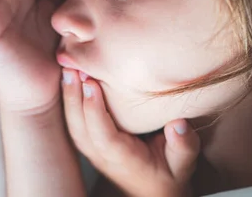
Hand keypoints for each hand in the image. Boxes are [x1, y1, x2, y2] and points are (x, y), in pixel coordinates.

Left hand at [61, 69, 200, 196]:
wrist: (152, 191)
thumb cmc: (169, 174)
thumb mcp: (183, 163)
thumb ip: (183, 146)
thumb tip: (179, 124)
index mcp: (124, 159)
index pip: (104, 136)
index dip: (95, 110)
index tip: (91, 84)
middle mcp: (103, 156)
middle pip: (80, 128)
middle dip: (74, 97)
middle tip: (72, 67)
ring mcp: (93, 151)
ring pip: (73, 124)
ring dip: (68, 96)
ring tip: (67, 68)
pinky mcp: (89, 143)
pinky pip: (74, 122)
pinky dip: (69, 100)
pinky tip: (70, 78)